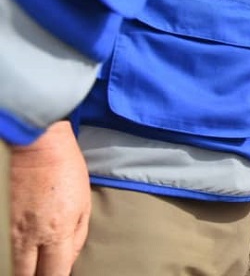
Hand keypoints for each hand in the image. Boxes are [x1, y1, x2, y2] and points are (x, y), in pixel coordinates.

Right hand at [10, 121, 90, 275]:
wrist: (36, 143)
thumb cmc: (65, 169)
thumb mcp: (84, 202)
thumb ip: (77, 235)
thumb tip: (68, 260)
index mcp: (55, 233)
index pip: (55, 274)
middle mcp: (27, 237)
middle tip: (42, 270)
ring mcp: (6, 229)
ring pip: (9, 263)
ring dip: (19, 267)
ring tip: (28, 263)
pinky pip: (0, 245)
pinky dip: (6, 250)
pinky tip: (15, 249)